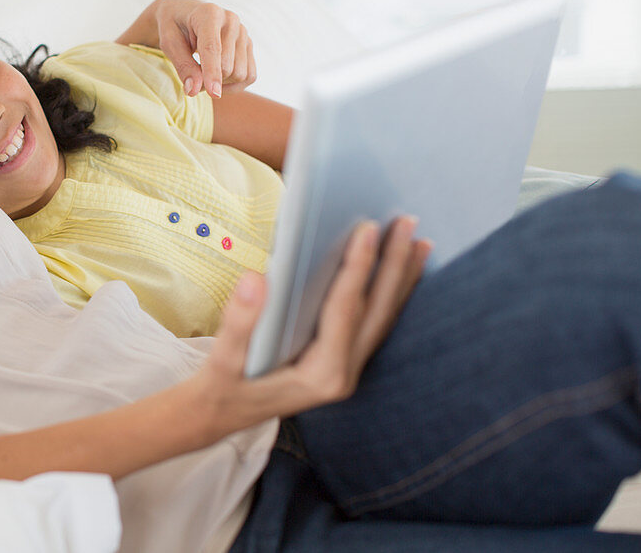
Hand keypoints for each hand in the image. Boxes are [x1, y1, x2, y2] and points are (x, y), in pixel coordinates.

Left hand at [119, 0, 256, 97]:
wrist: (185, 12)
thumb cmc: (174, 26)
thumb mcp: (169, 43)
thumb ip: (183, 66)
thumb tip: (194, 91)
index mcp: (209, 13)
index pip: (213, 48)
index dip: (213, 73)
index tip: (214, 94)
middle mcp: (231, 20)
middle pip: (228, 66)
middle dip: (208, 81)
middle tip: (191, 78)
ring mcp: (243, 32)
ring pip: (240, 74)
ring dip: (220, 83)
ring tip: (201, 74)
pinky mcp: (248, 44)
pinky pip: (250, 76)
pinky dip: (234, 85)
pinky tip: (217, 79)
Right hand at [186, 217, 431, 443]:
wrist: (220, 417)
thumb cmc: (221, 389)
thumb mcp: (223, 360)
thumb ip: (239, 322)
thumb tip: (256, 278)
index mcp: (320, 375)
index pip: (345, 310)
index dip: (357, 267)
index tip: (368, 228)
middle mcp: (343, 374)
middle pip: (376, 311)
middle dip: (395, 265)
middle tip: (408, 223)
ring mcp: (347, 370)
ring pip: (382, 318)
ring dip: (402, 278)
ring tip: (420, 242)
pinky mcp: (343, 363)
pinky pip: (374, 324)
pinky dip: (390, 295)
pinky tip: (398, 273)